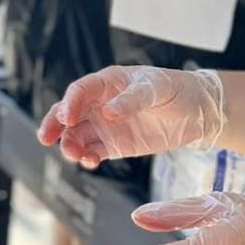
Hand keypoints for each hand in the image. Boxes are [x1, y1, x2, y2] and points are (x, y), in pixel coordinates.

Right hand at [39, 66, 225, 168]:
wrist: (197, 112)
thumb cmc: (176, 90)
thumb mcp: (157, 89)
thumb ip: (131, 99)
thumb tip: (107, 112)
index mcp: (108, 82)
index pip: (80, 90)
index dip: (70, 103)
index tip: (66, 117)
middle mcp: (101, 103)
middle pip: (69, 113)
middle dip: (55, 125)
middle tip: (46, 138)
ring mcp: (106, 126)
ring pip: (77, 135)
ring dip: (70, 145)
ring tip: (74, 155)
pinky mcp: (114, 145)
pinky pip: (93, 152)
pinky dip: (87, 158)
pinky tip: (89, 162)